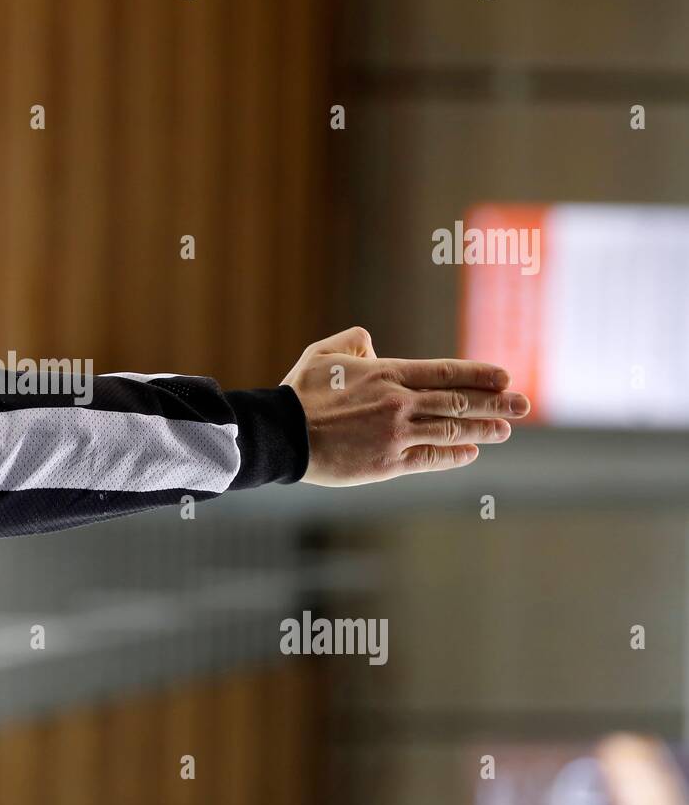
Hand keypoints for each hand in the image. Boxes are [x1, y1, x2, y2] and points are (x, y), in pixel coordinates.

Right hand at [280, 327, 529, 486]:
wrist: (282, 435)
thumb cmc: (299, 394)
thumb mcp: (323, 353)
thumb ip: (352, 341)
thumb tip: (371, 342)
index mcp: (387, 373)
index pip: (446, 372)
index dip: (480, 374)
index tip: (505, 377)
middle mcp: (399, 403)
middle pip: (459, 402)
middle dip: (496, 403)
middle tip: (522, 404)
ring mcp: (396, 434)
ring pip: (452, 431)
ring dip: (484, 429)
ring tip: (505, 430)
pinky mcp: (388, 463)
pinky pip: (431, 459)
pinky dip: (455, 455)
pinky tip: (472, 452)